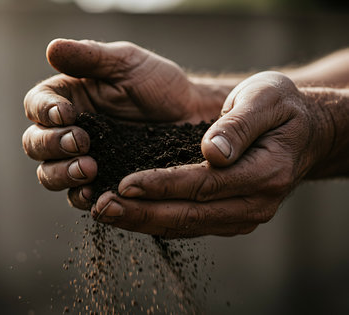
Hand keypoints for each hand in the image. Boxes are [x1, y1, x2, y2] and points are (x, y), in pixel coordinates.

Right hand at [22, 39, 221, 207]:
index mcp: (68, 99)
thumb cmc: (158, 84)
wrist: (190, 116)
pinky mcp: (100, 183)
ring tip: (89, 169)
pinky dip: (80, 197)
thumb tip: (51, 48)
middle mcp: (67, 131)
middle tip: (81, 142)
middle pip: (36, 144)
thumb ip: (90, 56)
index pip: (37, 105)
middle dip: (52, 145)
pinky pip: (78, 196)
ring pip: (50, 174)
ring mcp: (81, 159)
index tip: (66, 113)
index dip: (43, 111)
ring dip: (62, 174)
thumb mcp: (127, 63)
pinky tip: (95, 194)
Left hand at [92, 71, 328, 237]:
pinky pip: (190, 224)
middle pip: (190, 214)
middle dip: (142, 212)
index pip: (203, 184)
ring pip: (186, 225)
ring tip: (105, 214)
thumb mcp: (266, 99)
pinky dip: (157, 220)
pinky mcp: (231, 217)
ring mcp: (243, 215)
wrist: (305, 133)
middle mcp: (255, 203)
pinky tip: (130, 213)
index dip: (162, 185)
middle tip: (101, 208)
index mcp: (265, 173)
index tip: (125, 183)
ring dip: (143, 221)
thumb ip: (239, 125)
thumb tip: (213, 152)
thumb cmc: (283, 109)